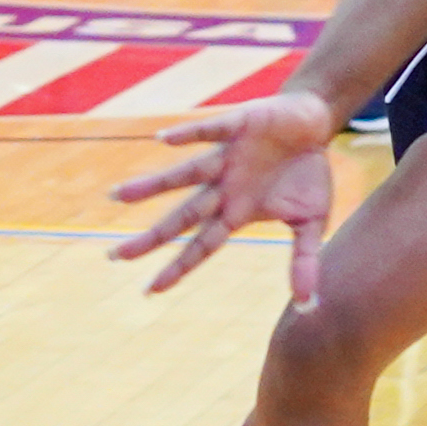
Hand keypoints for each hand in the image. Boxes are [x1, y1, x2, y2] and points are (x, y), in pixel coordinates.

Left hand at [110, 92, 336, 303]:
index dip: (178, 267)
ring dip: (153, 185)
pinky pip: (209, 131)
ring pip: (184, 174)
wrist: (312, 122)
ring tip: (119, 196)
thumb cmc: (306, 173)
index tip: (150, 290)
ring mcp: (225, 158)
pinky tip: (163, 139)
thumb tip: (306, 303)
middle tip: (114, 257)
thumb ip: (304, 259)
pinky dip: (189, 134)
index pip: (201, 246)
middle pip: (181, 217)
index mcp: (235, 212)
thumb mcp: (312, 221)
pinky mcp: (235, 126)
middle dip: (151, 238)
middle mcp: (222, 188)